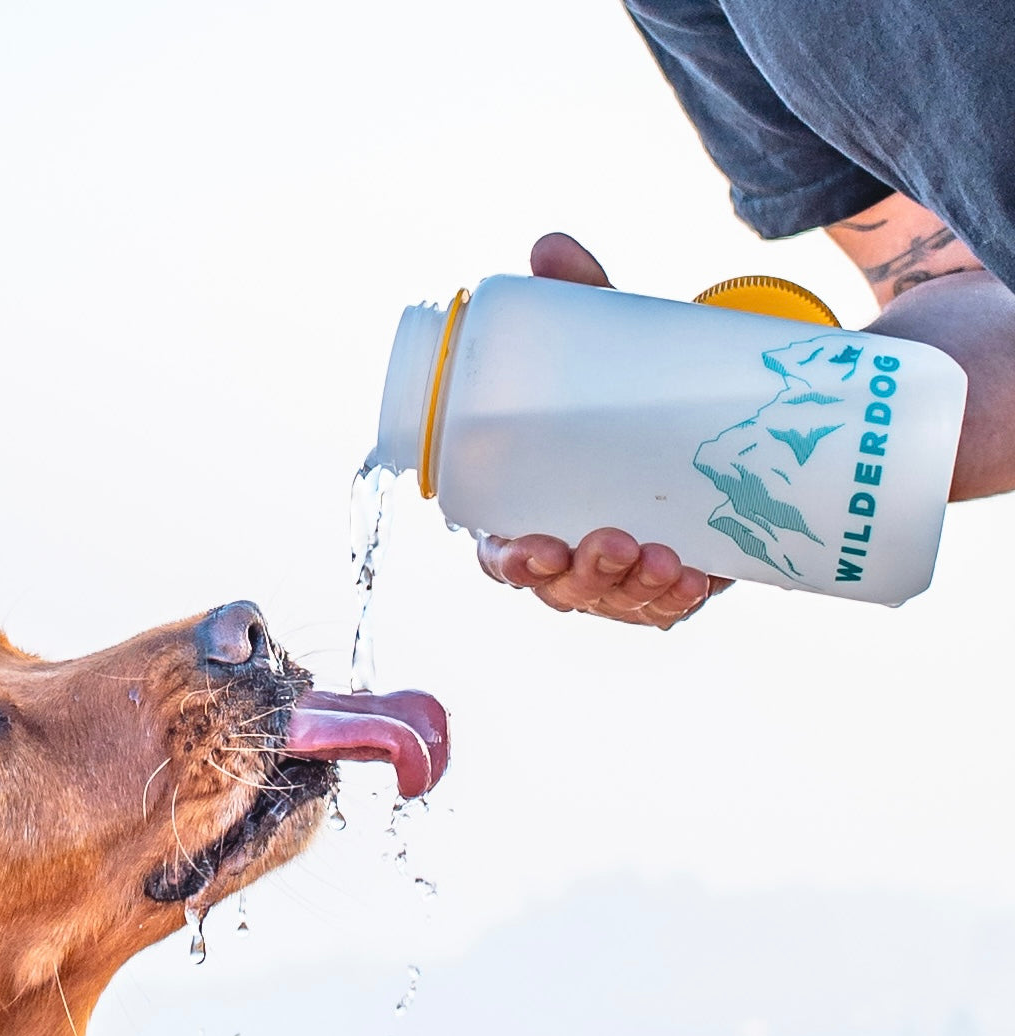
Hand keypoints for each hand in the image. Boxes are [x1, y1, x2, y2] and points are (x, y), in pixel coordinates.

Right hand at [474, 232, 734, 628]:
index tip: (531, 548)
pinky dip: (676, 600)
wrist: (713, 409)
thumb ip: (580, 301)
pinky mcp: (674, 579)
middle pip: (559, 589)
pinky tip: (694, 580)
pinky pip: (667, 608)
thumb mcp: (610, 345)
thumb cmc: (632, 386)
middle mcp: (573, 547)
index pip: (502, 552)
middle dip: (581, 579)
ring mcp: (625, 572)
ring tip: (663, 556)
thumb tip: (549, 248)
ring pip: (615, 603)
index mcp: (534, 504)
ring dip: (632, 591)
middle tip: (611, 542)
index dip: (508, 562)